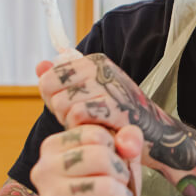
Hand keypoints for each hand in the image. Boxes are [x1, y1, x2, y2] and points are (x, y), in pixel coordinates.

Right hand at [30, 123, 143, 195]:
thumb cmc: (105, 184)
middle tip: (124, 185)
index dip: (117, 149)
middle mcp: (45, 169)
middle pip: (100, 158)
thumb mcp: (120, 155)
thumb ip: (129, 137)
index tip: (116, 162)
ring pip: (104, 188)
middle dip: (122, 173)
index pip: (97, 135)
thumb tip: (128, 143)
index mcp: (54, 146)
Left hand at [36, 53, 162, 164]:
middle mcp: (101, 69)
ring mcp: (107, 86)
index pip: (50, 76)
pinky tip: (97, 130)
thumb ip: (62, 80)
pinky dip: (82, 128)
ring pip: (62, 104)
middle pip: (51, 89)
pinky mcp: (112, 107)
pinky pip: (76, 116)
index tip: (75, 106)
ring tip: (92, 124)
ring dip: (71, 121)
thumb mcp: (89, 93)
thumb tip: (40, 65)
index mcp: (95, 61)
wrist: (155, 134)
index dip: (54, 97)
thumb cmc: (120, 116)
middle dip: (61, 109)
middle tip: (83, 118)